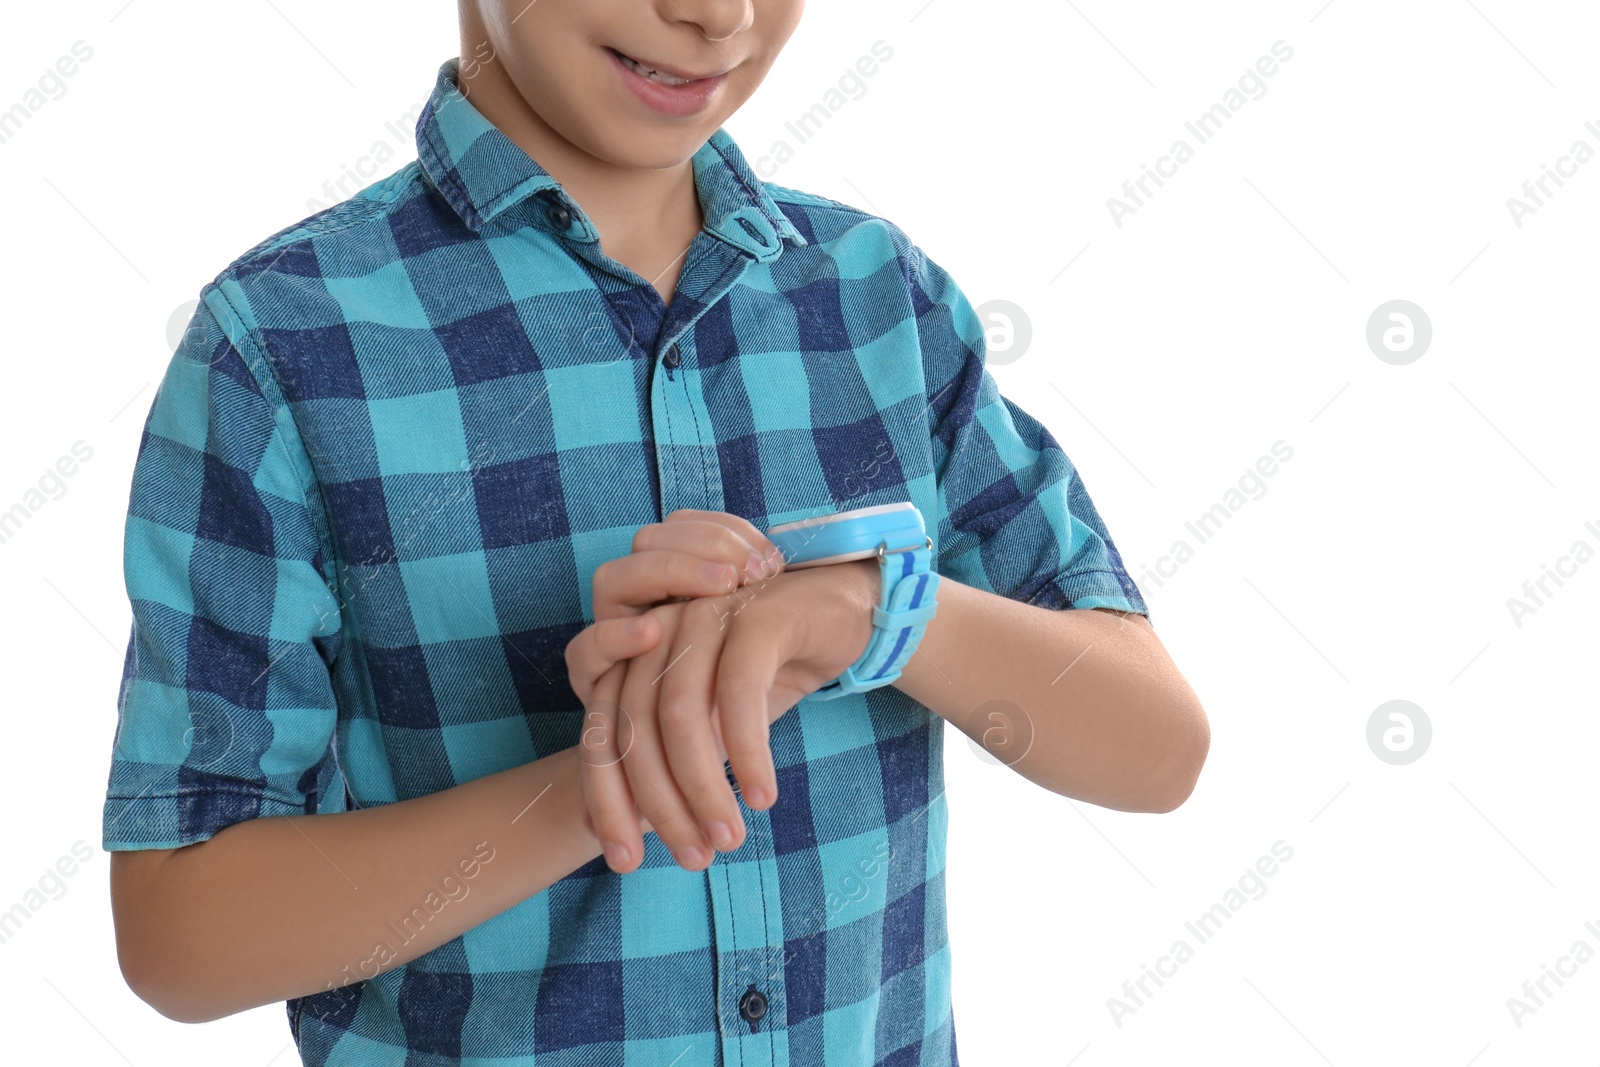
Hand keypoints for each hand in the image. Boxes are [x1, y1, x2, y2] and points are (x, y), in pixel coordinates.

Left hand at [568, 550, 880, 873]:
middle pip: (634, 726)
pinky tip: (763, 795)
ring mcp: (703, 617)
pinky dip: (747, 749)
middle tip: (693, 858)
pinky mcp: (754, 616)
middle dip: (658, 804)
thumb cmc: (767, 671)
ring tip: (729, 837)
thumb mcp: (712, 723)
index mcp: (634, 656)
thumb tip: (631, 833)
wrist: (842, 613)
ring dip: (702, 786)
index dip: (606, 800)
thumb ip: (671, 762)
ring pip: (681, 713)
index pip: (602, 732)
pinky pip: (738, 691)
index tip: (626, 862)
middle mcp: (659, 632)